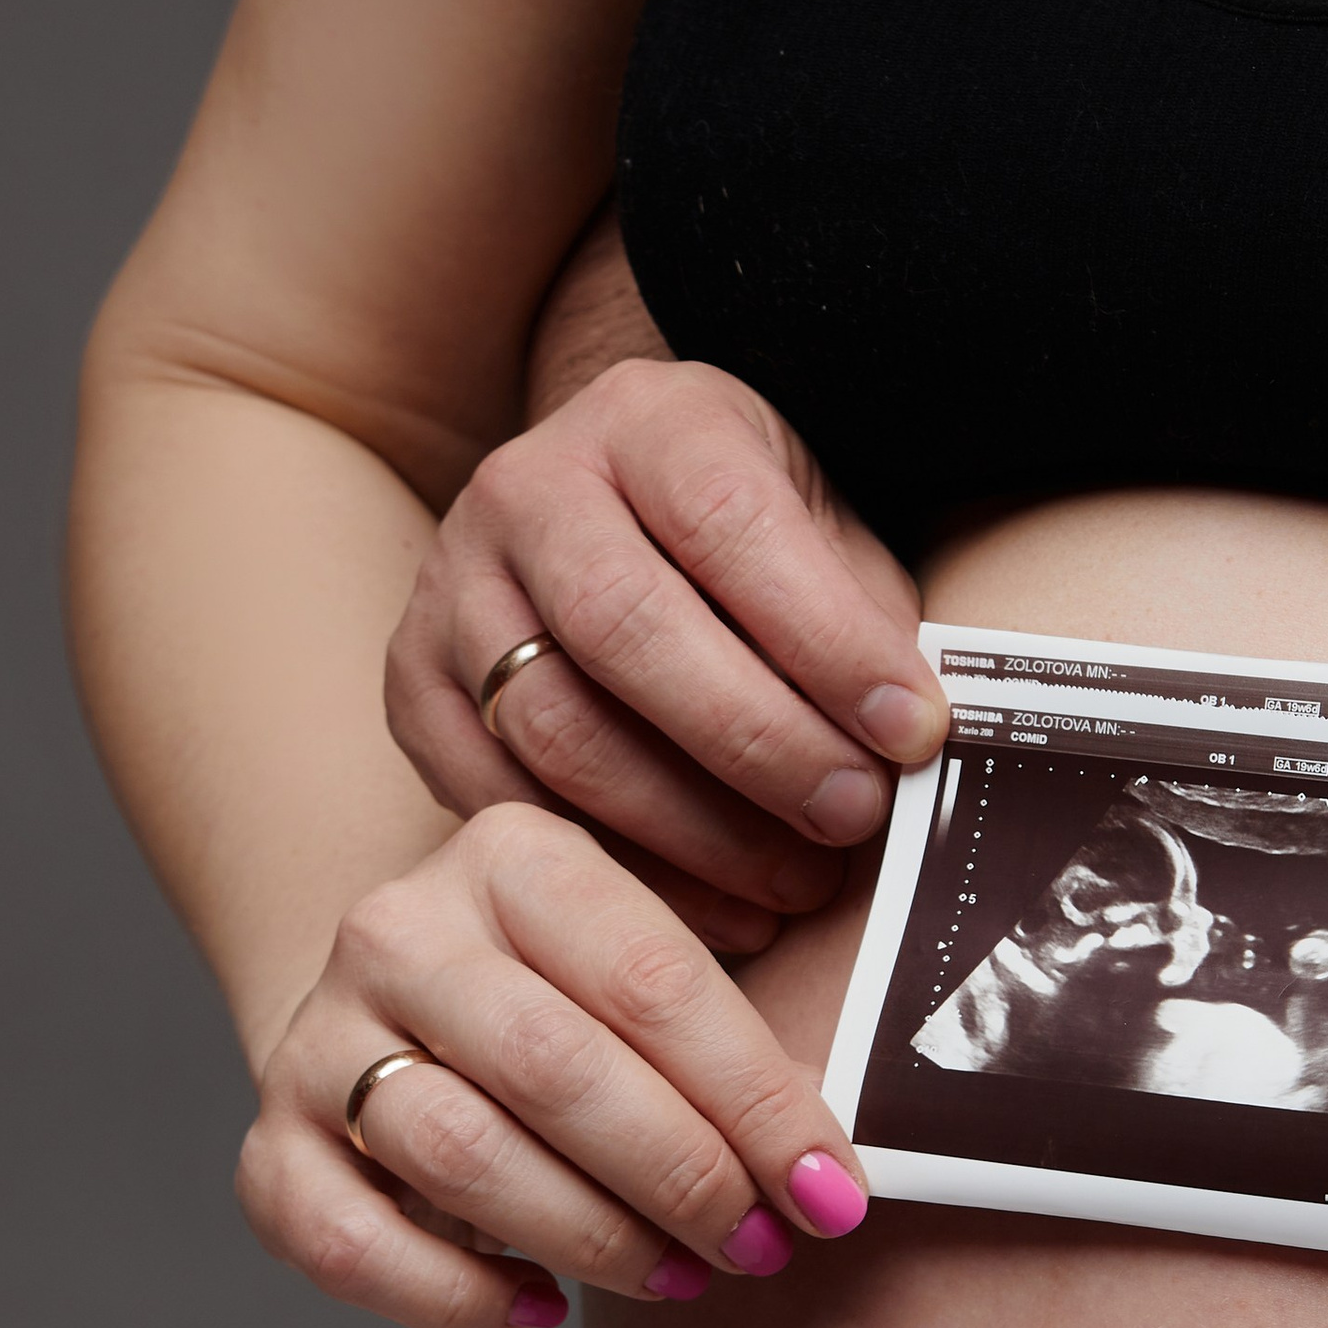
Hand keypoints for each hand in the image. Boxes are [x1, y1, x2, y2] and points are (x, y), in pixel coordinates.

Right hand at [237, 806, 872, 1327]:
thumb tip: (837, 1172)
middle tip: (757, 1248)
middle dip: (681, 1176)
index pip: (657, 985)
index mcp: (514, 856)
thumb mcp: (654, 966)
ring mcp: (320, 1037)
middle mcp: (398, 929)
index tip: (834, 1195)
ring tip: (676, 1276)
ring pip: (457, 1154)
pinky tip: (544, 1305)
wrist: (408, 1012)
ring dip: (589, 1236)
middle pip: (557, 1069)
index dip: (759, 1104)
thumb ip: (734, 1036)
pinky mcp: (270, 1145)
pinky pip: (350, 1241)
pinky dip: (453, 1295)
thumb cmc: (581, 1004)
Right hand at [386, 360, 948, 955]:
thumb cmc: (744, 542)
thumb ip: (863, 619)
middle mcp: (528, 488)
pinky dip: (613, 870)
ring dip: (689, 829)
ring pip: (555, 727)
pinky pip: (497, 799)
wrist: (611, 516)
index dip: (827, 641)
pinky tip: (711, 906)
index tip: (914, 732)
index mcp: (646, 421)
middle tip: (851, 817)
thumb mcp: (821, 532)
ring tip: (793, 882)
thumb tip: (915, 742)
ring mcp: (452, 586)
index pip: (730, 525)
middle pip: (624, 628)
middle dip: (755, 742)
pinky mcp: (411, 685)